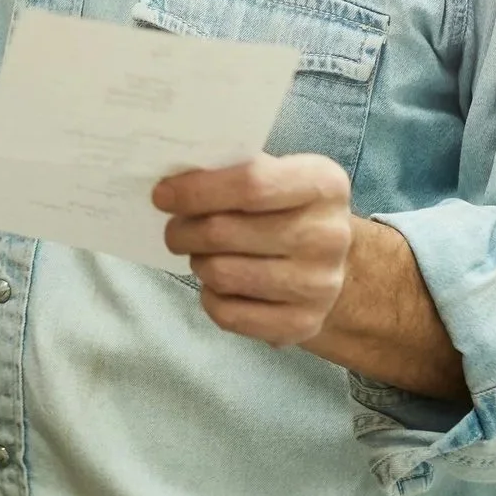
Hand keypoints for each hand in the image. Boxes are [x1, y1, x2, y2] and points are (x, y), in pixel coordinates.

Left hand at [155, 153, 354, 346]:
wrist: (334, 265)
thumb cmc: (288, 209)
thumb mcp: (276, 174)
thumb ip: (232, 170)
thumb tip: (173, 183)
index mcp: (322, 185)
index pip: (250, 184)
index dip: (195, 191)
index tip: (161, 195)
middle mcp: (327, 236)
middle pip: (224, 232)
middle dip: (183, 230)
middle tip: (175, 229)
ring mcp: (319, 285)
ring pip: (221, 274)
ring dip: (198, 262)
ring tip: (202, 254)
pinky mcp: (302, 325)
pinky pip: (227, 314)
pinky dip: (210, 297)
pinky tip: (219, 285)